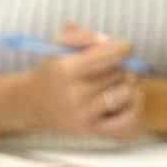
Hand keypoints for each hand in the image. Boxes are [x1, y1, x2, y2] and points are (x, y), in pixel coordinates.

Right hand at [27, 24, 145, 138]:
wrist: (31, 104)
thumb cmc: (53, 70)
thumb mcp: (59, 44)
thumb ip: (84, 36)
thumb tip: (110, 42)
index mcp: (66, 69)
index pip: (111, 55)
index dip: (124, 47)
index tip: (123, 47)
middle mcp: (74, 94)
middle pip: (120, 72)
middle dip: (121, 66)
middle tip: (111, 67)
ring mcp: (84, 115)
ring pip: (126, 93)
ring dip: (127, 84)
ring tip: (117, 81)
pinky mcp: (92, 130)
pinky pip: (129, 119)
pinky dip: (134, 106)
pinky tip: (126, 97)